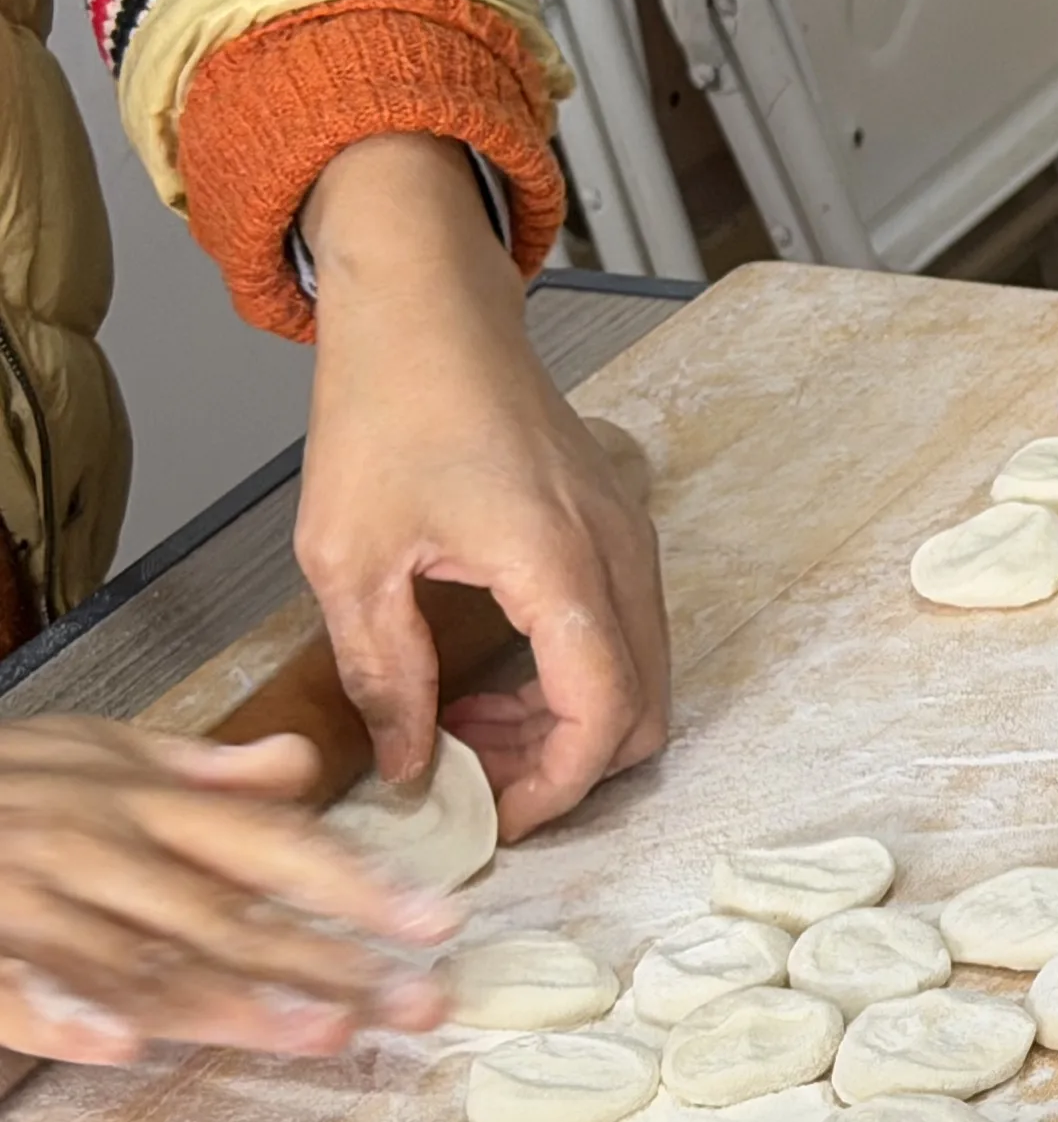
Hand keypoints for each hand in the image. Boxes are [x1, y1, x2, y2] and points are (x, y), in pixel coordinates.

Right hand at [0, 720, 452, 1060]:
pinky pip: (17, 990)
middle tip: (421, 1003)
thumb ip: (197, 771)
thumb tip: (301, 762)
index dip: (357, 884)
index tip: (439, 922)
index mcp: (135, 801)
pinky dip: (66, 1015)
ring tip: (322, 1034)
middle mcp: (93, 846)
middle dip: (330, 963)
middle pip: (228, 915)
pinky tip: (122, 1047)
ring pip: (141, 961)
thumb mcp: (89, 751)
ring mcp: (23, 900)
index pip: (268, 844)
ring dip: (232, 1000)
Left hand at [295, 136, 668, 839]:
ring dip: (569, 721)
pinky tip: (493, 664)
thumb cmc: (387, 409)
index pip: (602, 718)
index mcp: (559, 567)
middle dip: (566, 765)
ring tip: (466, 718)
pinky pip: (628, 633)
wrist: (429, 306)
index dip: (555, 790)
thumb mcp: (349, 557)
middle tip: (473, 770)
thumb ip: (385, 675)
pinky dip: (577, 675)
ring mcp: (632, 539)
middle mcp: (620, 557)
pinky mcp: (622, 528)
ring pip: (642, 678)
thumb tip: (413, 767)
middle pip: (644, 712)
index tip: (491, 815)